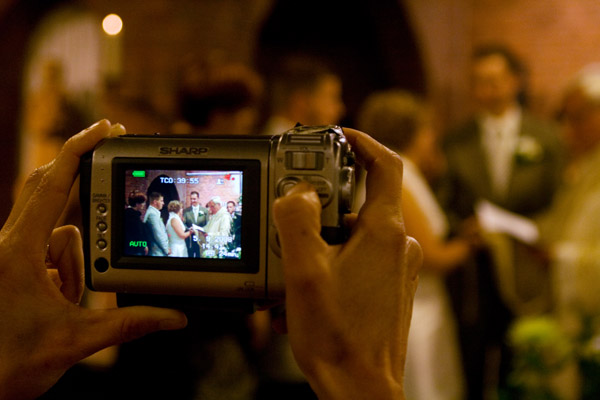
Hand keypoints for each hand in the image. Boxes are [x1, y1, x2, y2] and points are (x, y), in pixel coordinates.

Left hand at [0, 120, 186, 399]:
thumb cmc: (11, 363)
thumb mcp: (77, 341)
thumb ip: (130, 324)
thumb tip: (175, 317)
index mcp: (17, 252)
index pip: (50, 185)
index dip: (79, 150)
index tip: (104, 129)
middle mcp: (9, 245)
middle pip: (48, 187)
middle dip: (82, 170)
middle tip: (114, 148)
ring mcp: (10, 253)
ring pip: (57, 231)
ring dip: (73, 258)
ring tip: (64, 300)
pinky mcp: (14, 264)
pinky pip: (50, 249)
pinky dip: (65, 267)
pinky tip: (58, 299)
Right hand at [273, 128, 421, 399]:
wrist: (360, 388)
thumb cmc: (338, 336)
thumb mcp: (304, 272)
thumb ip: (298, 221)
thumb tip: (298, 193)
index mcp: (383, 232)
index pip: (385, 165)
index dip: (362, 142)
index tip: (337, 135)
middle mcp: (396, 245)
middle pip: (356, 202)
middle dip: (319, 211)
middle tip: (289, 228)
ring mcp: (395, 268)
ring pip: (351, 236)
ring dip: (317, 248)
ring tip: (290, 278)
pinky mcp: (388, 287)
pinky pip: (355, 261)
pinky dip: (328, 268)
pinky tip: (302, 297)